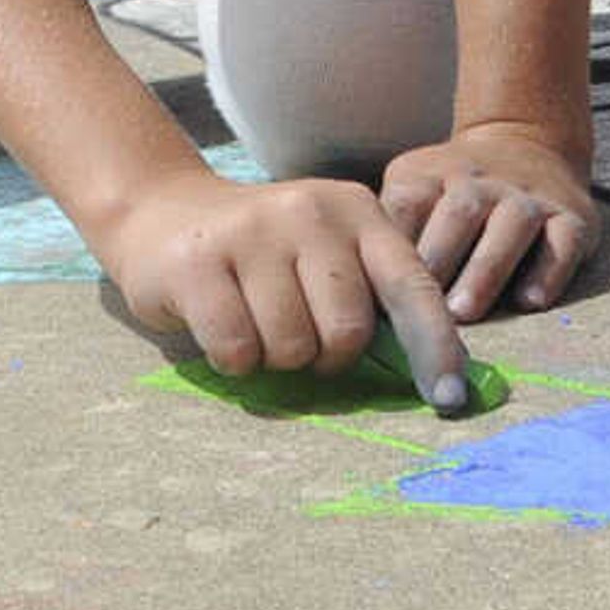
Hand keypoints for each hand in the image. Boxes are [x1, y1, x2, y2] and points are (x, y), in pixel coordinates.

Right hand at [96, 167, 467, 404]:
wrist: (159, 211)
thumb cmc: (260, 253)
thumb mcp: (325, 252)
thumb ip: (371, 296)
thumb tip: (435, 377)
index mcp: (355, 211)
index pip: (412, 287)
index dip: (435, 347)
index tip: (449, 399)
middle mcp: (309, 212)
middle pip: (345, 332)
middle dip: (324, 355)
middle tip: (295, 331)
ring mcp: (250, 232)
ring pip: (290, 347)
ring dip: (274, 357)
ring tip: (252, 320)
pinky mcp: (197, 262)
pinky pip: (237, 350)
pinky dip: (233, 359)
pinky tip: (219, 323)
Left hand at [379, 122, 601, 319]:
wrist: (527, 142)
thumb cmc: (452, 191)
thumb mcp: (413, 187)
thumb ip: (392, 230)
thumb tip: (359, 293)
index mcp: (432, 175)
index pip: (408, 202)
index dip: (395, 241)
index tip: (377, 283)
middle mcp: (482, 181)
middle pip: (459, 214)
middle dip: (438, 259)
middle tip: (418, 306)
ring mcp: (528, 197)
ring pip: (510, 228)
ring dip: (485, 270)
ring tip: (463, 313)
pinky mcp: (572, 217)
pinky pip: (562, 243)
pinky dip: (548, 272)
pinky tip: (530, 302)